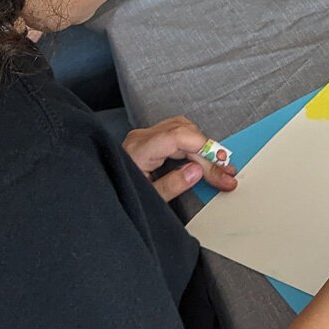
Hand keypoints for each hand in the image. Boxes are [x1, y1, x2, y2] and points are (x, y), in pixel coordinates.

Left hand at [121, 115, 237, 202]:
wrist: (102, 196)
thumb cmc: (121, 197)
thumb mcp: (148, 198)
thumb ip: (172, 184)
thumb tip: (196, 171)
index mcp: (139, 149)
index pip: (178, 137)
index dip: (204, 149)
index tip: (221, 166)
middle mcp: (141, 138)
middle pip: (185, 133)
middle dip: (209, 154)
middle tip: (226, 174)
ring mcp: (145, 137)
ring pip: (184, 130)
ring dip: (203, 148)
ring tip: (218, 167)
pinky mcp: (149, 141)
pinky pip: (177, 134)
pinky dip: (193, 145)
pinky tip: (203, 159)